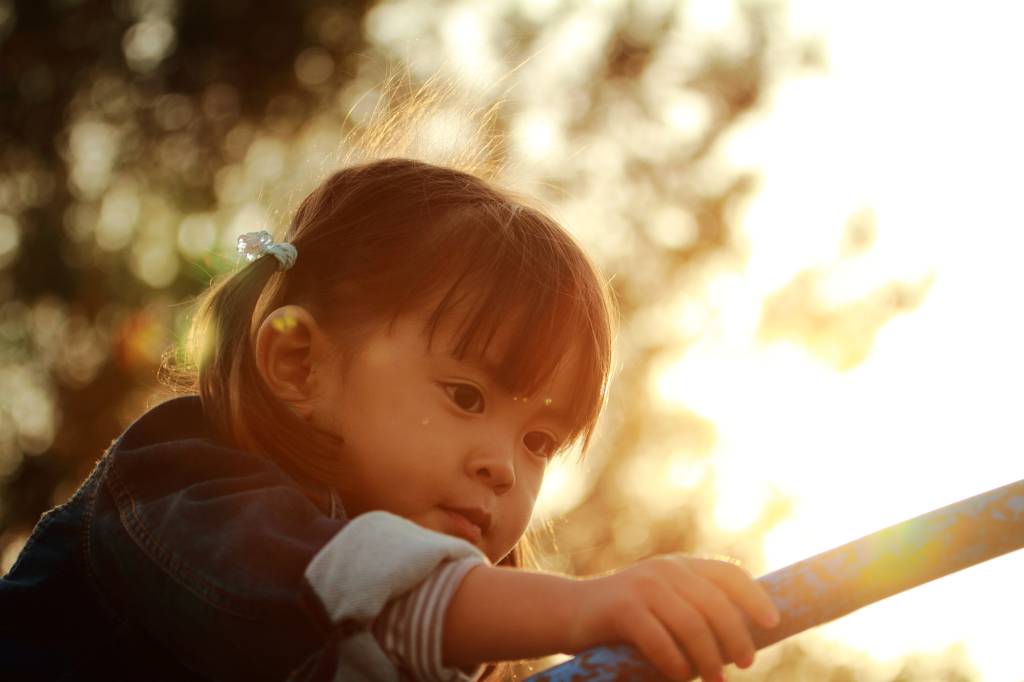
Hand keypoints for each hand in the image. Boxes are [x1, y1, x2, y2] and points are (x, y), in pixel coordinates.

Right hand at [565, 555, 779, 681]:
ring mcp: (642, 586)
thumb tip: (742, 642)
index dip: (753, 597)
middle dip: (736, 637)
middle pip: (716, 604)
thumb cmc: (626, 619)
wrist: (569, 612)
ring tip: (716, 681)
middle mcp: (664, 570)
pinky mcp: (622, 608)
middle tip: (745, 664)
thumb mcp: (663, 604)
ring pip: (692, 625)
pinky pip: (660, 640)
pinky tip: (679, 677)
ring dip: (709, 659)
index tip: (771, 623)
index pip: (728, 574)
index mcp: (680, 566)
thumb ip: (695, 611)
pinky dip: (675, 664)